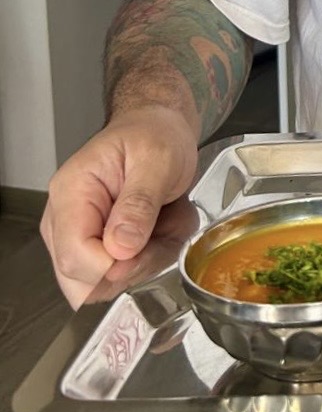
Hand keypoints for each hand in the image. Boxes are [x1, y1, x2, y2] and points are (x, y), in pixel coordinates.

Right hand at [40, 106, 197, 307]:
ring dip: (149, 260)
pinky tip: (162, 229)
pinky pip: (121, 276)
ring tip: (166, 222)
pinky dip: (152, 258)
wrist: (159, 127)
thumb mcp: (157, 159)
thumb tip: (120, 249)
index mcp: (72, 193)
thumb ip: (139, 204)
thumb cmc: (154, 134)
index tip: (145, 246)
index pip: (74, 256)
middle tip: (163, 231)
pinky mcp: (97, 246)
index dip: (113, 265)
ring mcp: (78, 236)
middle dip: (134, 267)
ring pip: (107, 284)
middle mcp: (65, 219)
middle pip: (85, 281)